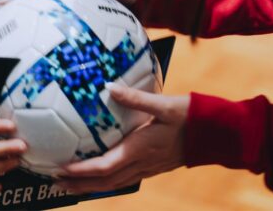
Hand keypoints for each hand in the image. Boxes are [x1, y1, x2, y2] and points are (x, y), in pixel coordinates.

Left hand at [56, 84, 188, 193]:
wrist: (217, 135)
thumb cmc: (191, 117)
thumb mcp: (165, 104)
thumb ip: (136, 98)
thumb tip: (109, 87)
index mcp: (140, 150)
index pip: (105, 167)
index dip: (82, 171)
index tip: (61, 169)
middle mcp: (141, 164)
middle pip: (105, 182)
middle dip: (79, 185)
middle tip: (54, 182)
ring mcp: (148, 168)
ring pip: (114, 184)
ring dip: (90, 186)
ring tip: (69, 183)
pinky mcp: (152, 167)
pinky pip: (124, 179)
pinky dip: (106, 181)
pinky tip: (99, 175)